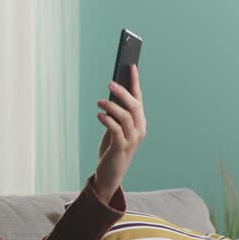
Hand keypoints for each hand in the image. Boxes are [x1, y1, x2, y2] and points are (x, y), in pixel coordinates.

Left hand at [94, 65, 145, 202]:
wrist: (110, 173)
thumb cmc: (112, 147)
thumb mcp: (114, 127)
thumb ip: (115, 113)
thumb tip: (111, 92)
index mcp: (139, 122)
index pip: (139, 98)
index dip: (135, 82)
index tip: (130, 66)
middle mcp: (139, 129)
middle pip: (134, 106)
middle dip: (123, 92)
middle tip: (110, 82)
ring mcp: (132, 139)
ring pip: (125, 117)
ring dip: (112, 106)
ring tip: (99, 102)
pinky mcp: (121, 148)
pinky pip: (116, 130)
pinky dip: (108, 120)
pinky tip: (99, 115)